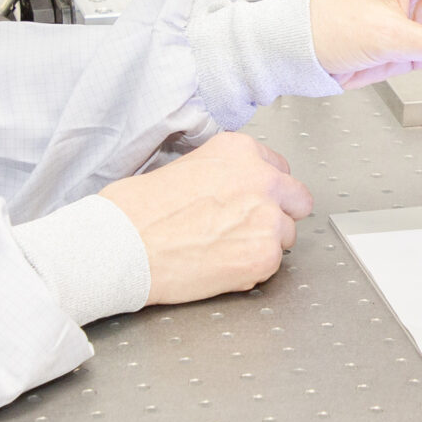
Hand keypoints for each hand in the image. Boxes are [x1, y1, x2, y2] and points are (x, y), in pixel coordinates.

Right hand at [101, 133, 313, 306]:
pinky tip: (218, 265)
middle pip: (297, 200)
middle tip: (246, 227)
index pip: (279, 169)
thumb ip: (223, 174)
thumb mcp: (185, 166)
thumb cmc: (138, 209)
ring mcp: (267, 219)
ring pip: (285, 236)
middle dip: (278, 214)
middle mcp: (261, 180)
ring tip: (223, 249)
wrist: (124, 244)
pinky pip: (271, 266)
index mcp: (240, 151)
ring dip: (262, 244)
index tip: (250, 200)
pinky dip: (250, 270)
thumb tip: (233, 190)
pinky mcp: (263, 257)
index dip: (264, 190)